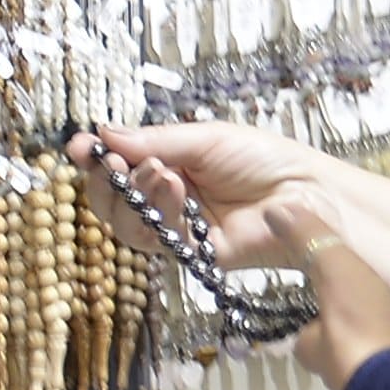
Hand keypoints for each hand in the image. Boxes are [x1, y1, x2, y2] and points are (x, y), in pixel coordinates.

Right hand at [91, 123, 389, 389]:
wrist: (309, 196)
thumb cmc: (267, 160)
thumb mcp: (207, 139)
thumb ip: (155, 141)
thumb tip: (105, 134)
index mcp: (172, 163)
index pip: (121, 164)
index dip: (97, 159)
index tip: (80, 148)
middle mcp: (170, 197)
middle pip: (114, 198)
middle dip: (107, 180)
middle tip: (115, 162)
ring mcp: (179, 228)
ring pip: (128, 223)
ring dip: (135, 194)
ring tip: (162, 173)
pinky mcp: (192, 255)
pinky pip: (157, 242)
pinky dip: (157, 214)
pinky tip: (174, 190)